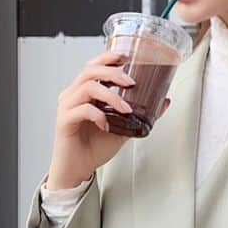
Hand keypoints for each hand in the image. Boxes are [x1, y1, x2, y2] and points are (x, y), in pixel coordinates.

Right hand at [47, 49, 171, 188]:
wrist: (78, 170)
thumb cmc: (95, 147)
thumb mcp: (124, 128)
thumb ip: (140, 114)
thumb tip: (164, 101)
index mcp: (84, 92)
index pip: (93, 66)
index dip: (108, 57)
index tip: (126, 57)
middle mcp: (72, 95)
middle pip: (90, 71)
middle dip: (113, 72)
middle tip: (131, 82)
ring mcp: (66, 107)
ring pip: (87, 88)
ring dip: (110, 95)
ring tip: (125, 107)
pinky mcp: (63, 122)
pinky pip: (81, 110)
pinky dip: (97, 114)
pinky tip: (107, 124)